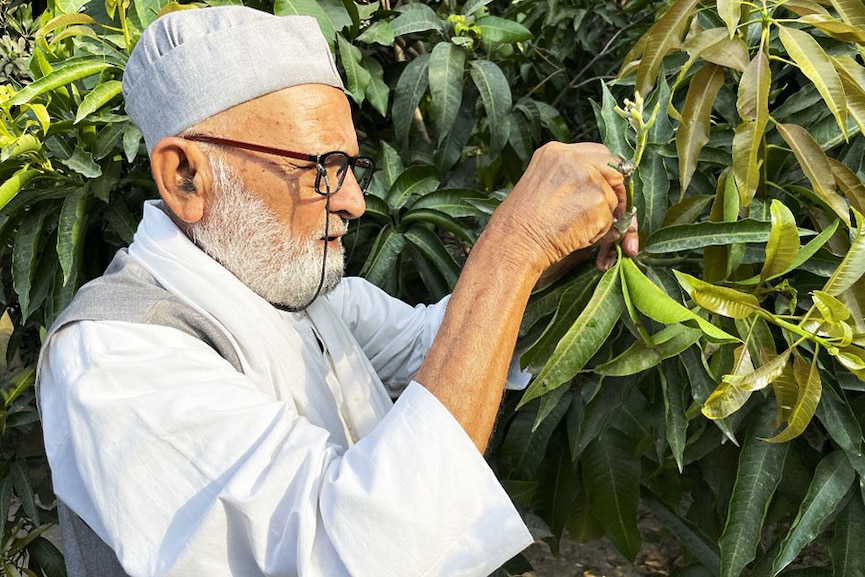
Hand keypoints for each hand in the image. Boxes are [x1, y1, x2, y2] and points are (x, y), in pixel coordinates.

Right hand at [487, 142, 637, 277]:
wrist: (515, 241)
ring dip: (602, 219)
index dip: (605, 174)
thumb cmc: (520, 223)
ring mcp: (589, 178)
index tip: (605, 190)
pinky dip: (598, 234)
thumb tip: (599, 190)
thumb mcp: (541, 186)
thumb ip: (568, 180)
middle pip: (614, 169)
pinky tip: (575, 236)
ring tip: (573, 230)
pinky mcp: (599, 200)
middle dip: (615, 192)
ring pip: (612, 199)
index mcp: (556, 152)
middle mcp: (574, 158)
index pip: (597, 154)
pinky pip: (611, 221)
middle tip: (610, 213)